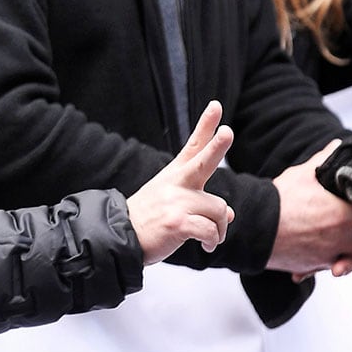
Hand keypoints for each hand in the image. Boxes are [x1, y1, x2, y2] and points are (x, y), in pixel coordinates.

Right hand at [126, 100, 235, 263]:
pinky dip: (212, 241)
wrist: (119, 236)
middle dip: (217, 146)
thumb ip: (202, 203)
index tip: (216, 105)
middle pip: (203, 161)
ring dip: (220, 229)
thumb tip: (231, 214)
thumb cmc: (149, 220)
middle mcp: (175, 184)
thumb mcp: (173, 204)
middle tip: (228, 132)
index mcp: (174, 175)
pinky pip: (212, 231)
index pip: (193, 146)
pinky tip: (205, 245)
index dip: (206, 125)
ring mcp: (175, 202)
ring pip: (221, 210)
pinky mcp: (178, 222)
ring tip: (209, 238)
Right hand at [268, 138, 351, 279]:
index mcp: (343, 213)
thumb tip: (339, 145)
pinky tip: (338, 263)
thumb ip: (325, 161)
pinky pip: (328, 265)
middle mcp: (340, 237)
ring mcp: (327, 253)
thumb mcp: (302, 175)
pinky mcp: (312, 263)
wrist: (253, 226)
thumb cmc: (278, 199)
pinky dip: (334, 263)